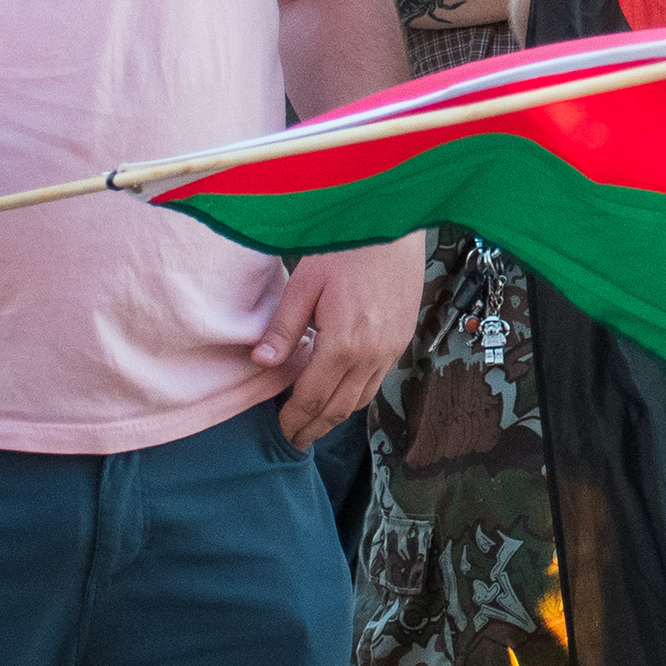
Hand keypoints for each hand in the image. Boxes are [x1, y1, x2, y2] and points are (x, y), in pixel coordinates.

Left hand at [258, 234, 423, 445]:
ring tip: (316, 425)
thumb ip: (283, 327)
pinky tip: (342, 393)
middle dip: (314, 428)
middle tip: (295, 441)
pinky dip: (357, 395)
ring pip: (362, 398)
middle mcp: (372, 353)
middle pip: (340, 408)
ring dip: (337, 417)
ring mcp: (392, 348)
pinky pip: (378, 380)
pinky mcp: (403, 338)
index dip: (295, 419)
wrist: (395, 223)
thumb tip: (261, 362)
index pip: (314, 397)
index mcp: (344, 343)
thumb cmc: (346, 247)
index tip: (281, 432)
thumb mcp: (304, 283)